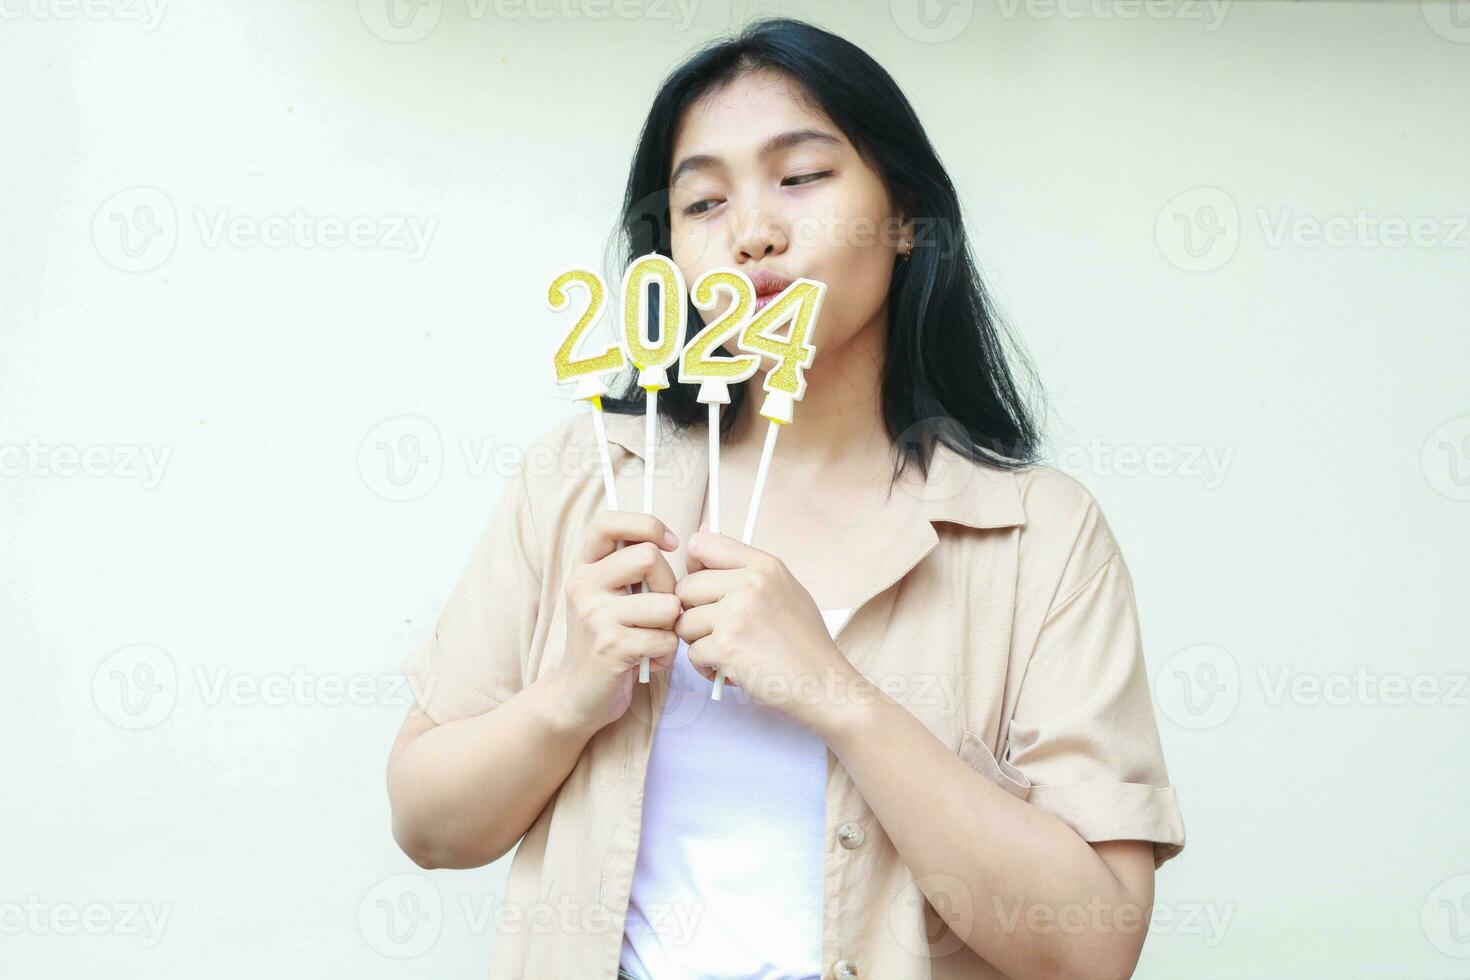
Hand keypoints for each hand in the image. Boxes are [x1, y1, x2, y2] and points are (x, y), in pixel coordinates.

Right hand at [556, 512, 681, 733]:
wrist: (578, 693)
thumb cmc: (608, 637)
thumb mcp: (609, 594)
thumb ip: (633, 565)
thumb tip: (698, 532)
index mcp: (584, 566)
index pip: (608, 522)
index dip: (646, 525)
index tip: (670, 544)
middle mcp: (584, 585)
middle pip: (649, 557)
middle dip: (669, 584)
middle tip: (661, 609)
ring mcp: (595, 615)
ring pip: (667, 603)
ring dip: (672, 625)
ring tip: (654, 637)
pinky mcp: (612, 646)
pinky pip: (666, 639)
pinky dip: (667, 653)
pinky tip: (649, 659)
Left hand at [674, 530, 860, 733]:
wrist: (825, 685)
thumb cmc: (805, 644)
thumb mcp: (785, 590)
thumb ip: (746, 570)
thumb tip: (701, 539)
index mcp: (764, 565)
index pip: (700, 544)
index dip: (693, 568)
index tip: (704, 589)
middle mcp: (750, 583)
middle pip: (684, 587)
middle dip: (693, 613)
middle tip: (718, 631)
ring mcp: (737, 614)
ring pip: (684, 622)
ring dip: (699, 643)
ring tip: (730, 653)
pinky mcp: (727, 646)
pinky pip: (692, 654)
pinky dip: (707, 668)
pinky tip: (733, 671)